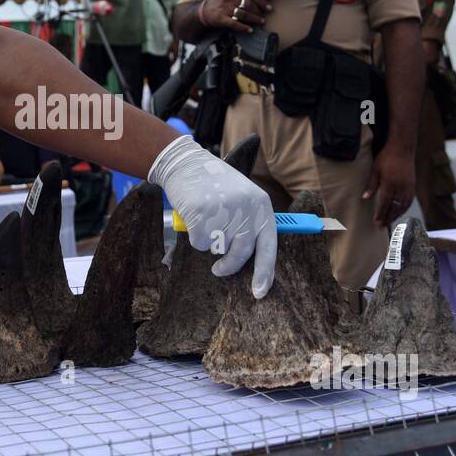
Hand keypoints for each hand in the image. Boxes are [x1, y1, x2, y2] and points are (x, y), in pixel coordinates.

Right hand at [148, 135, 275, 298]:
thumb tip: (251, 258)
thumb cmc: (215, 185)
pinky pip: (198, 243)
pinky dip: (194, 236)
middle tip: (219, 269)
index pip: (269, 247)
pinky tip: (194, 216)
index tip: (259, 292)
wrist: (187, 164)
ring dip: (208, 241)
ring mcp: (224, 211)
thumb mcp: (243, 197)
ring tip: (206, 219)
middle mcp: (246, 208)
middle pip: (241, 253)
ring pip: (217, 249)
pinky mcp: (202, 215)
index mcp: (261, 205)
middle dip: (228, 266)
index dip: (265, 272)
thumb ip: (250, 223)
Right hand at [201, 0, 271, 33]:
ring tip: (260, 22)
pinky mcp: (221, 18)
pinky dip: (243, 27)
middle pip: (247, 4)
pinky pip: (234, 23)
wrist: (205, 9)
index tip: (268, 7)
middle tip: (264, 17)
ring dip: (253, 19)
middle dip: (257, 11)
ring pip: (242, 14)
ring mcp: (225, 8)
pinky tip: (249, 30)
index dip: (261, 1)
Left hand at [363, 147, 415, 226]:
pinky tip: (399, 212)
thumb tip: (365, 198)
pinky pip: (409, 201)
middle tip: (381, 225)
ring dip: (396, 215)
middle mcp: (401, 187)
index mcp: (390, 183)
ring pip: (403, 206)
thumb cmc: (386, 157)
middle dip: (388, 217)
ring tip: (389, 221)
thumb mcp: (375, 170)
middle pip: (394, 207)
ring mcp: (408, 187)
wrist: (402, 148)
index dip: (380, 213)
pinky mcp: (413, 186)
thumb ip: (371, 185)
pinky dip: (404, 209)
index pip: (384, 203)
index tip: (376, 221)